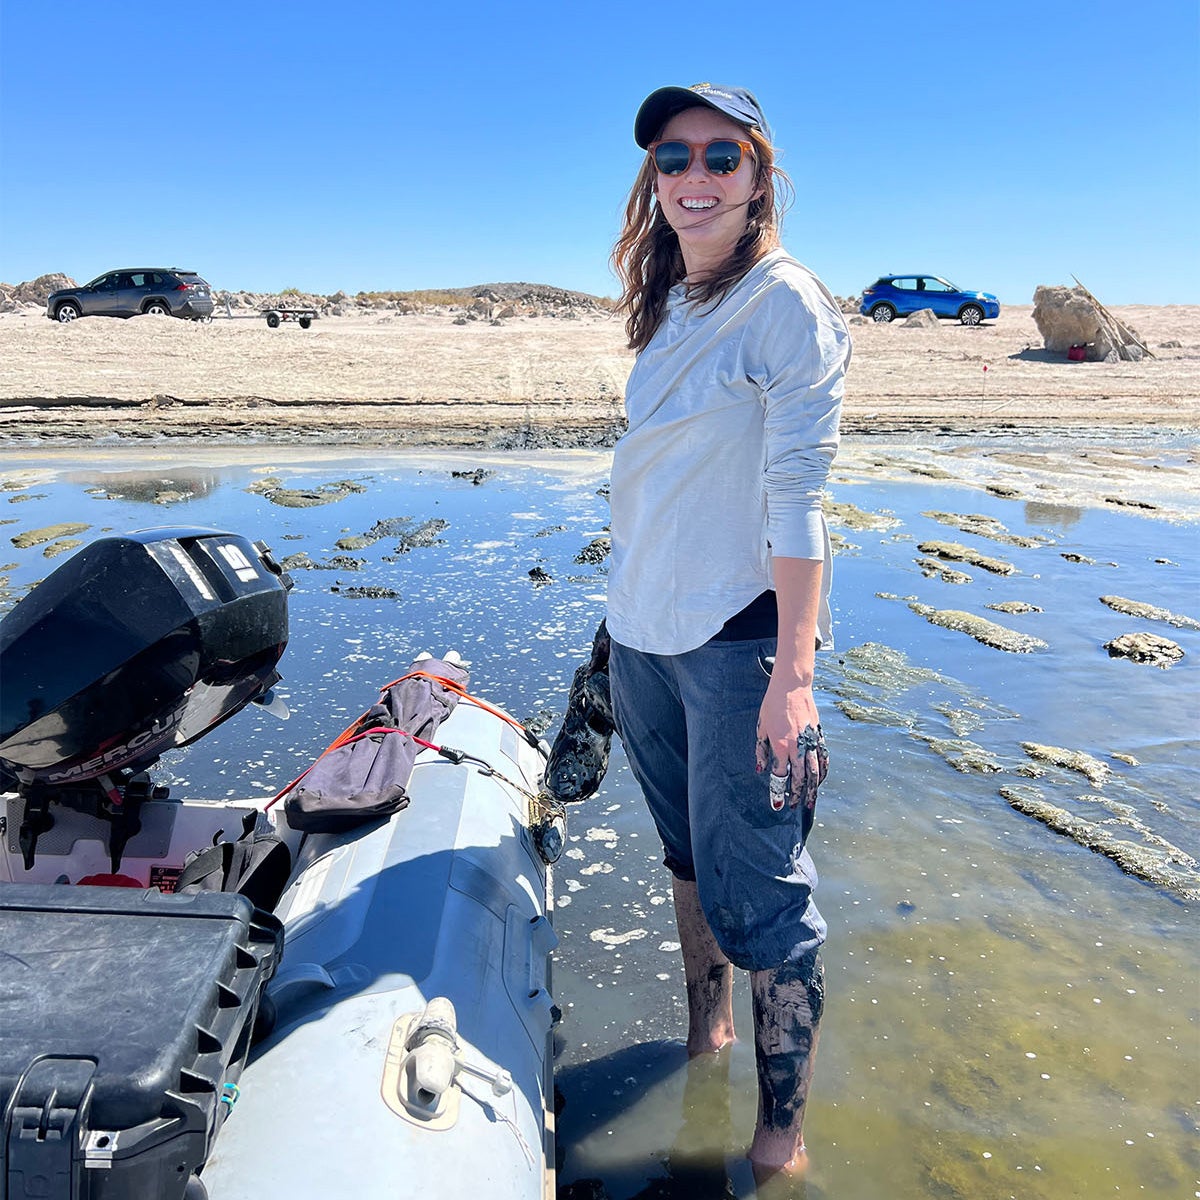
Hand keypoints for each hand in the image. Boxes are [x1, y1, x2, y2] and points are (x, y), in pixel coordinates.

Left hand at [755, 682, 828, 809]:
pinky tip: (820, 781)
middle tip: (794, 806)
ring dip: (813, 789)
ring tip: (810, 802)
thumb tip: (761, 769)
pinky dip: (823, 772)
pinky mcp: (819, 735)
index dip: (778, 791)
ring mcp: (810, 741)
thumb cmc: (772, 705)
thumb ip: (761, 750)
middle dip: (797, 795)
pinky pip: (823, 758)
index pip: (780, 774)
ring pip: (815, 772)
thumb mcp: (761, 727)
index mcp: (780, 744)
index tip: (777, 803)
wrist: (792, 687)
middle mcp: (797, 745)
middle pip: (800, 777)